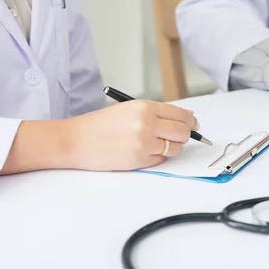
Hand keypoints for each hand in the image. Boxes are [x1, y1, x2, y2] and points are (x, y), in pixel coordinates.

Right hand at [64, 100, 198, 170]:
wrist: (75, 141)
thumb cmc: (100, 124)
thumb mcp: (129, 109)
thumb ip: (158, 112)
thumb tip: (188, 116)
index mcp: (144, 107)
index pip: (180, 114)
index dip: (191, 121)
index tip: (194, 124)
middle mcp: (146, 124)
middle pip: (183, 132)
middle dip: (185, 135)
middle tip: (178, 136)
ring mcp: (143, 143)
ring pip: (175, 148)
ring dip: (171, 148)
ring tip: (156, 144)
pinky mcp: (139, 160)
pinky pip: (161, 161)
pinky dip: (157, 158)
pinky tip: (144, 152)